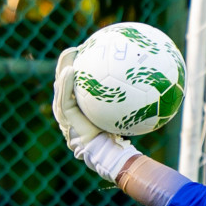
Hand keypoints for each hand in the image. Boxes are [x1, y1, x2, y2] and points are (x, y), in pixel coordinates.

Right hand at [52, 46, 139, 180]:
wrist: (113, 156)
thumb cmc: (123, 136)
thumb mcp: (125, 113)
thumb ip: (128, 97)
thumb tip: (145, 76)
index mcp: (81, 108)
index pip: (76, 85)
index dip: (77, 68)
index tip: (85, 51)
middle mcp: (71, 112)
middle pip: (64, 83)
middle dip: (65, 64)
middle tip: (74, 49)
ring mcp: (66, 117)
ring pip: (60, 88)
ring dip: (62, 69)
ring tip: (69, 54)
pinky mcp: (66, 121)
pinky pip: (64, 99)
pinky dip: (66, 84)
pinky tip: (72, 70)